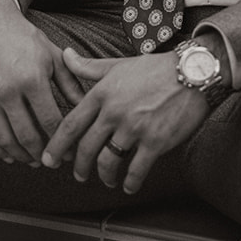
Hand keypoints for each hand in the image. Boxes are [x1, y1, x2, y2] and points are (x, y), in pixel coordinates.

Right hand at [0, 0, 83, 163]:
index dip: (62, 140)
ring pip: (6, 139)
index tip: (70, 151)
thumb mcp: (53, 55)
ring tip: (35, 161)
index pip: (50, 121)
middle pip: (28, 136)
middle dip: (44, 154)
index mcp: (32, 79)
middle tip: (54, 161)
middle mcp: (8, 91)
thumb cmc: (24, 38)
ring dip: (22, 156)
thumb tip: (87, 107)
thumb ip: (71, 83)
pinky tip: (11, 155)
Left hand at [42, 49, 208, 193]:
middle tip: (77, 174)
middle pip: (86, 147)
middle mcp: (114, 112)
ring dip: (104, 176)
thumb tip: (66, 55)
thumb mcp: (118, 64)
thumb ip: (89, 66)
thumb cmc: (155, 69)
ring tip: (106, 180)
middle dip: (79, 166)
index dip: (57, 145)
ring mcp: (134, 128)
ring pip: (108, 161)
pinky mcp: (155, 141)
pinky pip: (137, 169)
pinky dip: (130, 182)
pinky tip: (128, 185)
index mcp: (102, 94)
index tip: (48, 158)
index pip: (71, 124)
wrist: (192, 73)